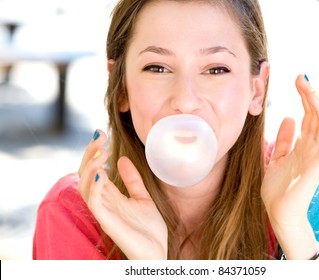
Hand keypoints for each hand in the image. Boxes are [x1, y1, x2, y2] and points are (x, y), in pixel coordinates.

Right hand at [78, 130, 167, 258]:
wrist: (157, 252)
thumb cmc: (149, 229)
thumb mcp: (143, 197)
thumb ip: (132, 180)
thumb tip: (121, 159)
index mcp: (111, 195)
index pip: (94, 170)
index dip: (95, 152)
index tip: (101, 134)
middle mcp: (104, 201)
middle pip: (86, 174)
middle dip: (90, 154)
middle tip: (99, 136)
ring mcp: (104, 212)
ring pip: (85, 186)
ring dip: (91, 167)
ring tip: (101, 151)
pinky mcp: (108, 222)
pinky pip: (94, 203)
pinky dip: (94, 187)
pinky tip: (101, 173)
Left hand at [261, 74, 318, 231]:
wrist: (278, 211)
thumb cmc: (277, 188)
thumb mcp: (276, 157)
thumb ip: (283, 140)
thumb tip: (288, 117)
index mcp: (303, 145)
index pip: (307, 116)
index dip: (303, 98)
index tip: (297, 81)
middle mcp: (312, 149)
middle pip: (314, 117)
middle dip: (308, 96)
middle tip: (301, 77)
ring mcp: (316, 158)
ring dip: (317, 107)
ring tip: (308, 88)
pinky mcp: (317, 168)